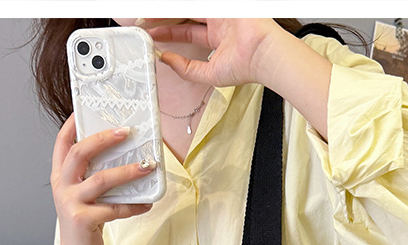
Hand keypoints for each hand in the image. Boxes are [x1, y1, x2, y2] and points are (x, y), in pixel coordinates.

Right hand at [51, 114, 154, 244]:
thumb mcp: (84, 194)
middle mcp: (62, 186)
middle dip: (104, 139)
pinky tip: (147, 203)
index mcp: (61, 176)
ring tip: (147, 167)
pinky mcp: (83, 220)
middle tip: (127, 132)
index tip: (85, 109)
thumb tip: (125, 156)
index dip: (72, 125)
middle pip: (80, 153)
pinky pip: (114, 208)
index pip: (62, 143)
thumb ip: (93, 176)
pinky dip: (133, 205)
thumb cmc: (86, 221)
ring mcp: (70, 203)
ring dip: (127, 172)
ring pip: (101, 179)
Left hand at [143, 18, 283, 86]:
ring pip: (188, 8)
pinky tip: (167, 10)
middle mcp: (218, 23)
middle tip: (145, 20)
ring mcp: (220, 11)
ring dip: (169, 11)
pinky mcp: (223, 5)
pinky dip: (181, 8)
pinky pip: (198, 5)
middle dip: (165, 18)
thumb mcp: (209, 74)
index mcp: (217, 39)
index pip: (187, 32)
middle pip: (184, 16)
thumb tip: (165, 60)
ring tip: (149, 13)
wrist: (262, 54)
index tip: (152, 34)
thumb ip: (186, 69)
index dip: (168, 33)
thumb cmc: (246, 67)